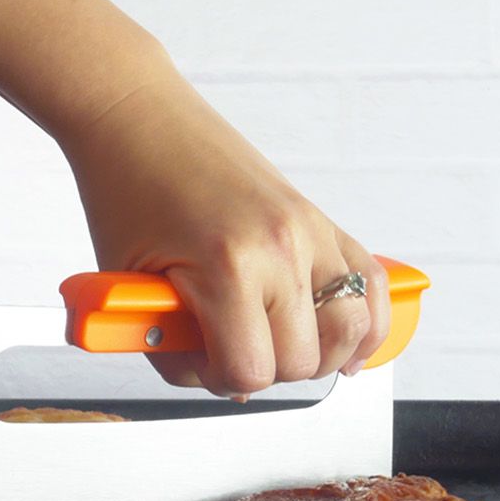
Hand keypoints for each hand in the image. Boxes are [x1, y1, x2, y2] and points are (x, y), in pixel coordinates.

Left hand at [61, 73, 387, 396]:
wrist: (139, 119)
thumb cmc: (125, 192)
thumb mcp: (132, 284)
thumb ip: (175, 347)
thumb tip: (225, 382)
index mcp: (229, 264)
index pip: (252, 370)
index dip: (221, 379)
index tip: (200, 360)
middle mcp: (282, 246)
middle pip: (303, 360)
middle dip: (265, 369)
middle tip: (229, 347)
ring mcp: (309, 230)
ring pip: (353, 329)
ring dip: (320, 354)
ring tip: (281, 348)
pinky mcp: (321, 218)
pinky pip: (374, 284)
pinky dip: (367, 322)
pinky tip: (346, 345)